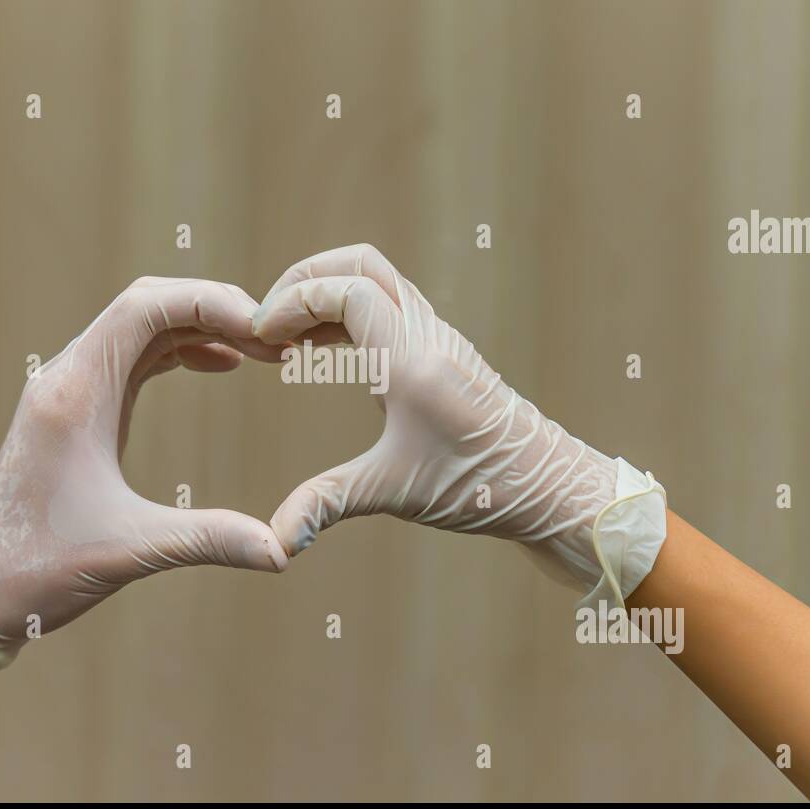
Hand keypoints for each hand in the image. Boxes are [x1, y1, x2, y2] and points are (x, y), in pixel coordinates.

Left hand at [0, 277, 289, 672]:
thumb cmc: (39, 569)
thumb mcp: (132, 550)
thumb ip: (210, 540)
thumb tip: (282, 551)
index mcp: (75, 394)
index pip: (146, 307)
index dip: (211, 302)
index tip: (265, 329)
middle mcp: (68, 377)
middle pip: (148, 303)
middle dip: (215, 307)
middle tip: (275, 336)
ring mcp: (70, 388)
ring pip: (143, 325)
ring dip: (202, 325)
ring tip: (262, 348)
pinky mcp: (77, 407)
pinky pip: (135, 353)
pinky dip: (181, 348)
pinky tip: (222, 362)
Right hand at [252, 244, 665, 603]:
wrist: (550, 487)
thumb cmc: (481, 488)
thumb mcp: (395, 492)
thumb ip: (327, 504)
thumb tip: (275, 545)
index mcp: (413, 358)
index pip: (347, 290)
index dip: (294, 301)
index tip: (260, 338)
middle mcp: (428, 334)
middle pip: (360, 263)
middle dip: (304, 279)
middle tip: (265, 322)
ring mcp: (438, 337)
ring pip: (376, 280)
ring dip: (325, 294)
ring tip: (284, 340)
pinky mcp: (442, 351)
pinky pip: (387, 306)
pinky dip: (346, 312)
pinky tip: (321, 351)